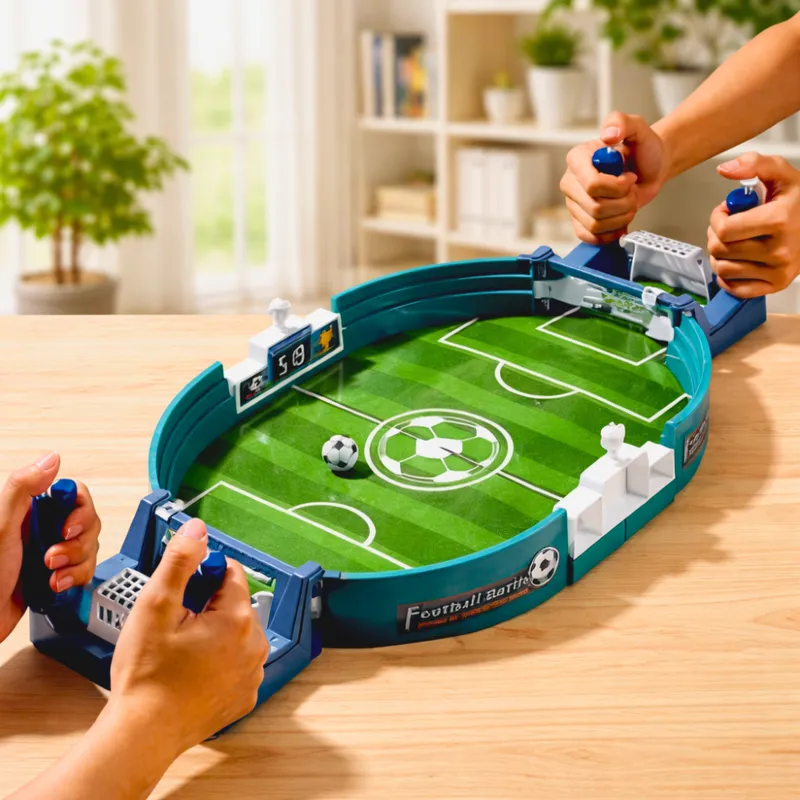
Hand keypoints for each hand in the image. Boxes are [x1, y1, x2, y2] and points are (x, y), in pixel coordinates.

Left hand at [0, 452, 100, 641]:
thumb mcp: (1, 529)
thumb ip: (22, 489)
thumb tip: (51, 459)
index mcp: (29, 510)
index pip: (74, 495)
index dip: (80, 511)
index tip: (67, 528)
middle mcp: (42, 527)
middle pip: (87, 522)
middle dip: (77, 544)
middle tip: (52, 556)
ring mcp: (50, 550)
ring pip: (89, 547)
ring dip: (75, 565)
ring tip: (51, 575)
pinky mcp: (57, 573)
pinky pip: (84, 570)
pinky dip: (74, 579)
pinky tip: (55, 585)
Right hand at [109, 518, 268, 753]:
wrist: (142, 733)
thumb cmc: (147, 675)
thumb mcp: (156, 606)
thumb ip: (180, 561)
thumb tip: (197, 530)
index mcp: (238, 619)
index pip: (231, 573)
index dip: (204, 575)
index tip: (183, 590)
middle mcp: (255, 645)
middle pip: (235, 604)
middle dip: (209, 606)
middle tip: (176, 625)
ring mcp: (252, 673)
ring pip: (237, 634)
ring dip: (214, 634)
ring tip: (180, 651)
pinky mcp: (244, 696)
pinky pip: (236, 664)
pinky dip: (219, 662)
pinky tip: (191, 672)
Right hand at [560, 111, 669, 243]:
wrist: (649, 168)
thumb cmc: (642, 149)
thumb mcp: (638, 128)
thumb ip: (622, 123)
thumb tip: (608, 136)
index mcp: (577, 159)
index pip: (592, 185)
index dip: (618, 187)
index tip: (630, 177)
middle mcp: (570, 183)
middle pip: (595, 208)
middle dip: (623, 203)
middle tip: (631, 191)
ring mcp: (574, 204)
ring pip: (596, 224)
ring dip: (621, 216)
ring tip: (628, 203)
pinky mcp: (580, 222)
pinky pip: (590, 237)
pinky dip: (610, 233)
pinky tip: (621, 221)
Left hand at [709, 153, 799, 298]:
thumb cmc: (799, 202)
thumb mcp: (781, 174)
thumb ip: (754, 164)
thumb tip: (725, 169)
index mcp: (778, 221)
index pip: (724, 230)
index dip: (717, 218)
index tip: (726, 211)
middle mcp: (779, 250)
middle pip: (720, 250)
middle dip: (715, 235)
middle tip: (727, 227)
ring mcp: (778, 271)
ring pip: (723, 270)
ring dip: (719, 255)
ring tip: (732, 242)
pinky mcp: (775, 285)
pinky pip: (735, 289)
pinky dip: (727, 277)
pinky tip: (735, 261)